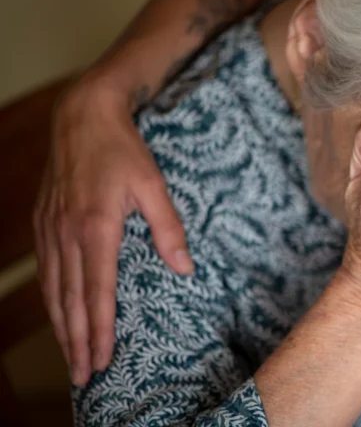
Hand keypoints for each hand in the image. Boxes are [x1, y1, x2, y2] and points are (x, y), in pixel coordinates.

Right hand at [33, 76, 191, 385]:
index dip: (99, 330)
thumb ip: (168, 228)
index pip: (98, 292)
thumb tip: (185, 268)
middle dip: (77, 342)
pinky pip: (46, 271)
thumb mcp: (154, 185)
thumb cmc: (123, 150)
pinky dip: (51, 300)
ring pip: (54, 290)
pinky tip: (57, 313)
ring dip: (61, 327)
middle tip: (84, 375)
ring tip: (69, 357)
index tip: (102, 360)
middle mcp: (67, 234)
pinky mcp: (44, 223)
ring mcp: (51, 229)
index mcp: (96, 228)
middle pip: (71, 300)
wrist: (83, 117)